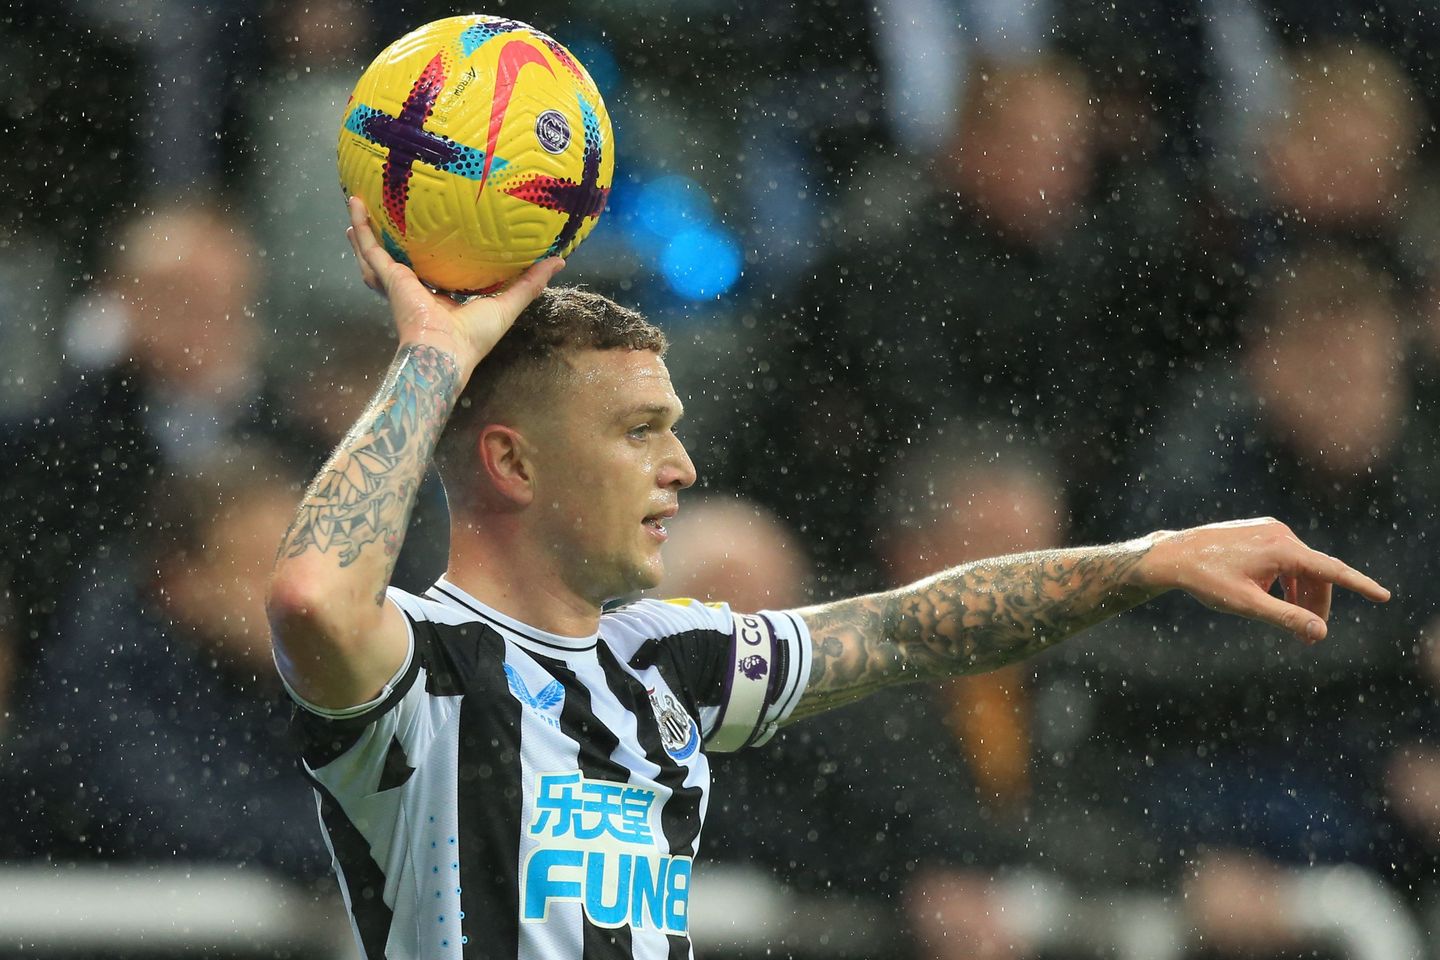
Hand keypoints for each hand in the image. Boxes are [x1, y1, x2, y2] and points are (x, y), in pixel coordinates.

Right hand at [345, 197, 564, 370]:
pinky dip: (361, 226)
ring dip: (365, 231)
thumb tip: (559, 260)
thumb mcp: (508, 303)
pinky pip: (371, 247)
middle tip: (387, 219)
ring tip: (358, 208)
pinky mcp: (389, 277)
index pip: (436, 273)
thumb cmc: (474, 338)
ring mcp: (399, 282)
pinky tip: (355, 203)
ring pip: (377, 252)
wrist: (444, 352)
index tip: (438, 240)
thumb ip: (530, 281)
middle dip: (393, 243)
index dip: (436, 258)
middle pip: (401, 261)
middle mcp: (417, 289)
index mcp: (442, 298)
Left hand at [1137, 517, 1390, 642]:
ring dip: (1301, 594)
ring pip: (1301, 567)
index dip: (1360, 585)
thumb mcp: (1247, 604)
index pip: (1331, 570)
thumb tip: (1320, 633)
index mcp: (1282, 549)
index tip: (1383, 596)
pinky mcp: (1261, 531)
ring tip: (1292, 623)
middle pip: (1315, 574)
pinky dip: (1288, 581)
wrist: (1174, 556)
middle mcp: (1281, 534)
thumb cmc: (1207, 581)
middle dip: (1316, 605)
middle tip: (1308, 638)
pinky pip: (1286, 559)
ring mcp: (1271, 530)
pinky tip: (1277, 598)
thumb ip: (1286, 617)